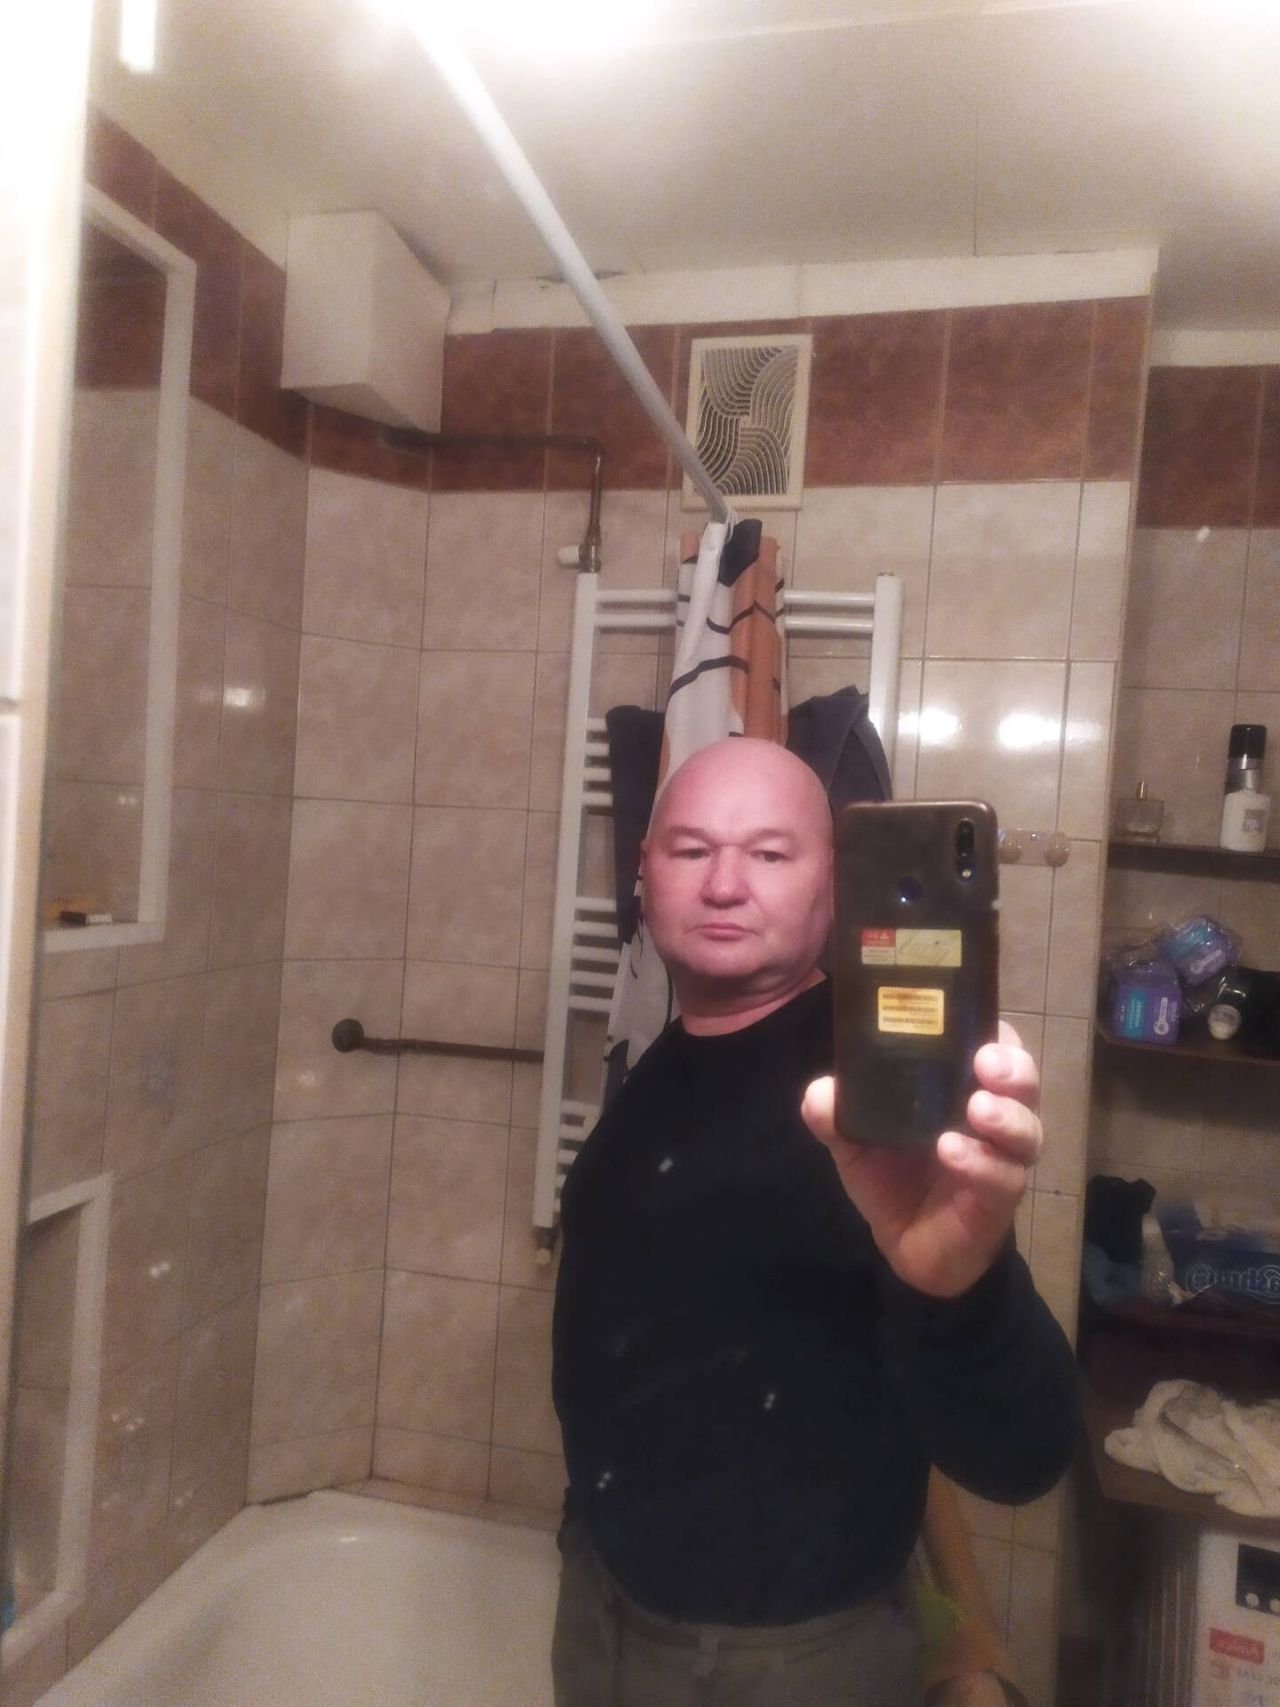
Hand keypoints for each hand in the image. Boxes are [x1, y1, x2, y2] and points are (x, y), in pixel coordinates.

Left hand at [801, 1022, 1041, 1298]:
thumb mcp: (856, 1140)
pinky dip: (980, 1163)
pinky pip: (1003, 1178)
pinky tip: (952, 1151)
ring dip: (1005, 1115)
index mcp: (964, 1088)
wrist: (904, 1243)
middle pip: (1024, 1082)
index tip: (968, 1018)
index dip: (990, 1032)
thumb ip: (836, 1114)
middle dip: (1012, 1067)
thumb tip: (821, 1092)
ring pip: (1026, 1130)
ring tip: (977, 1108)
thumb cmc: (892, 1175)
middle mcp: (995, 1117)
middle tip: (985, 1062)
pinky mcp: (998, 1200)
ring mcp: (1003, 1159)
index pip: (994, 1047)